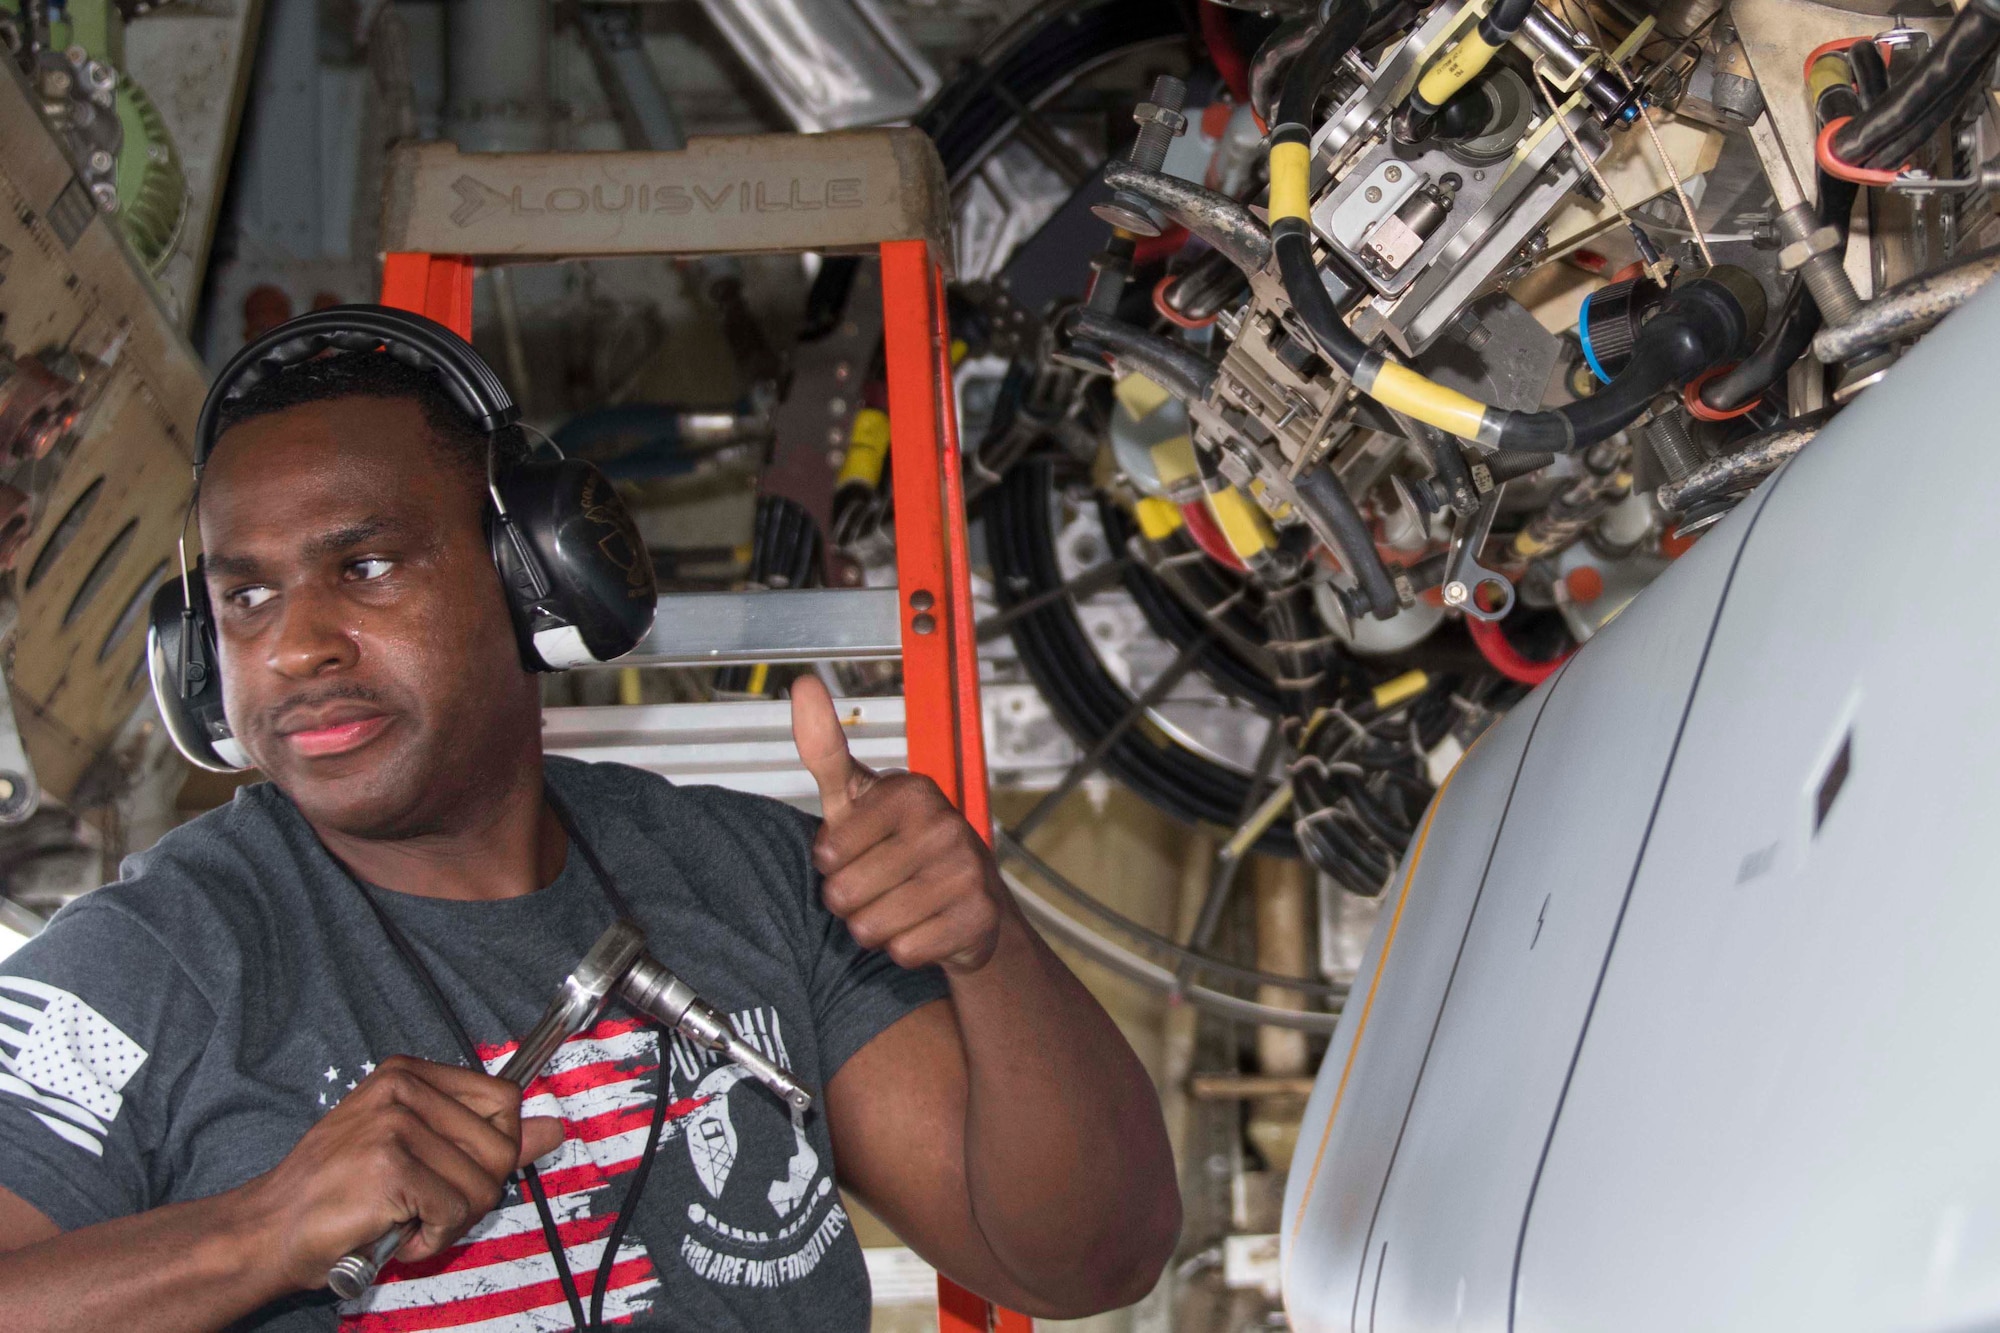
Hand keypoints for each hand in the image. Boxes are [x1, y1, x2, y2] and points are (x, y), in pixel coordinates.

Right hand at [240, 1055, 564, 1291]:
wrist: (267, 1230)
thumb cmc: (338, 1195)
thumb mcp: (416, 1151)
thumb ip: (487, 1138)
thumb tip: (555, 1128)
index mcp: (409, 1074)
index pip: (504, 1099)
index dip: (494, 1148)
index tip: (455, 1170)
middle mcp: (403, 1090)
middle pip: (502, 1145)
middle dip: (475, 1192)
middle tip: (427, 1206)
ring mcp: (395, 1125)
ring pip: (483, 1185)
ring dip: (451, 1221)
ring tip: (406, 1220)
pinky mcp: (390, 1167)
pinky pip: (455, 1212)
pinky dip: (432, 1240)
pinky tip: (396, 1235)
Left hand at [790, 674, 1005, 973]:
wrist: (970, 900)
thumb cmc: (902, 846)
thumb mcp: (857, 797)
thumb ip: (825, 746)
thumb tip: (803, 686)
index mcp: (910, 792)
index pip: (827, 854)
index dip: (833, 865)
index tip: (858, 853)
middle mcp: (944, 825)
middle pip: (845, 895)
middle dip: (852, 902)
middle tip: (879, 886)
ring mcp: (965, 870)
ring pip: (872, 926)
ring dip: (876, 928)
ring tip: (899, 906)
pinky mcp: (978, 916)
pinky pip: (905, 951)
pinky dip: (905, 950)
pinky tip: (924, 928)